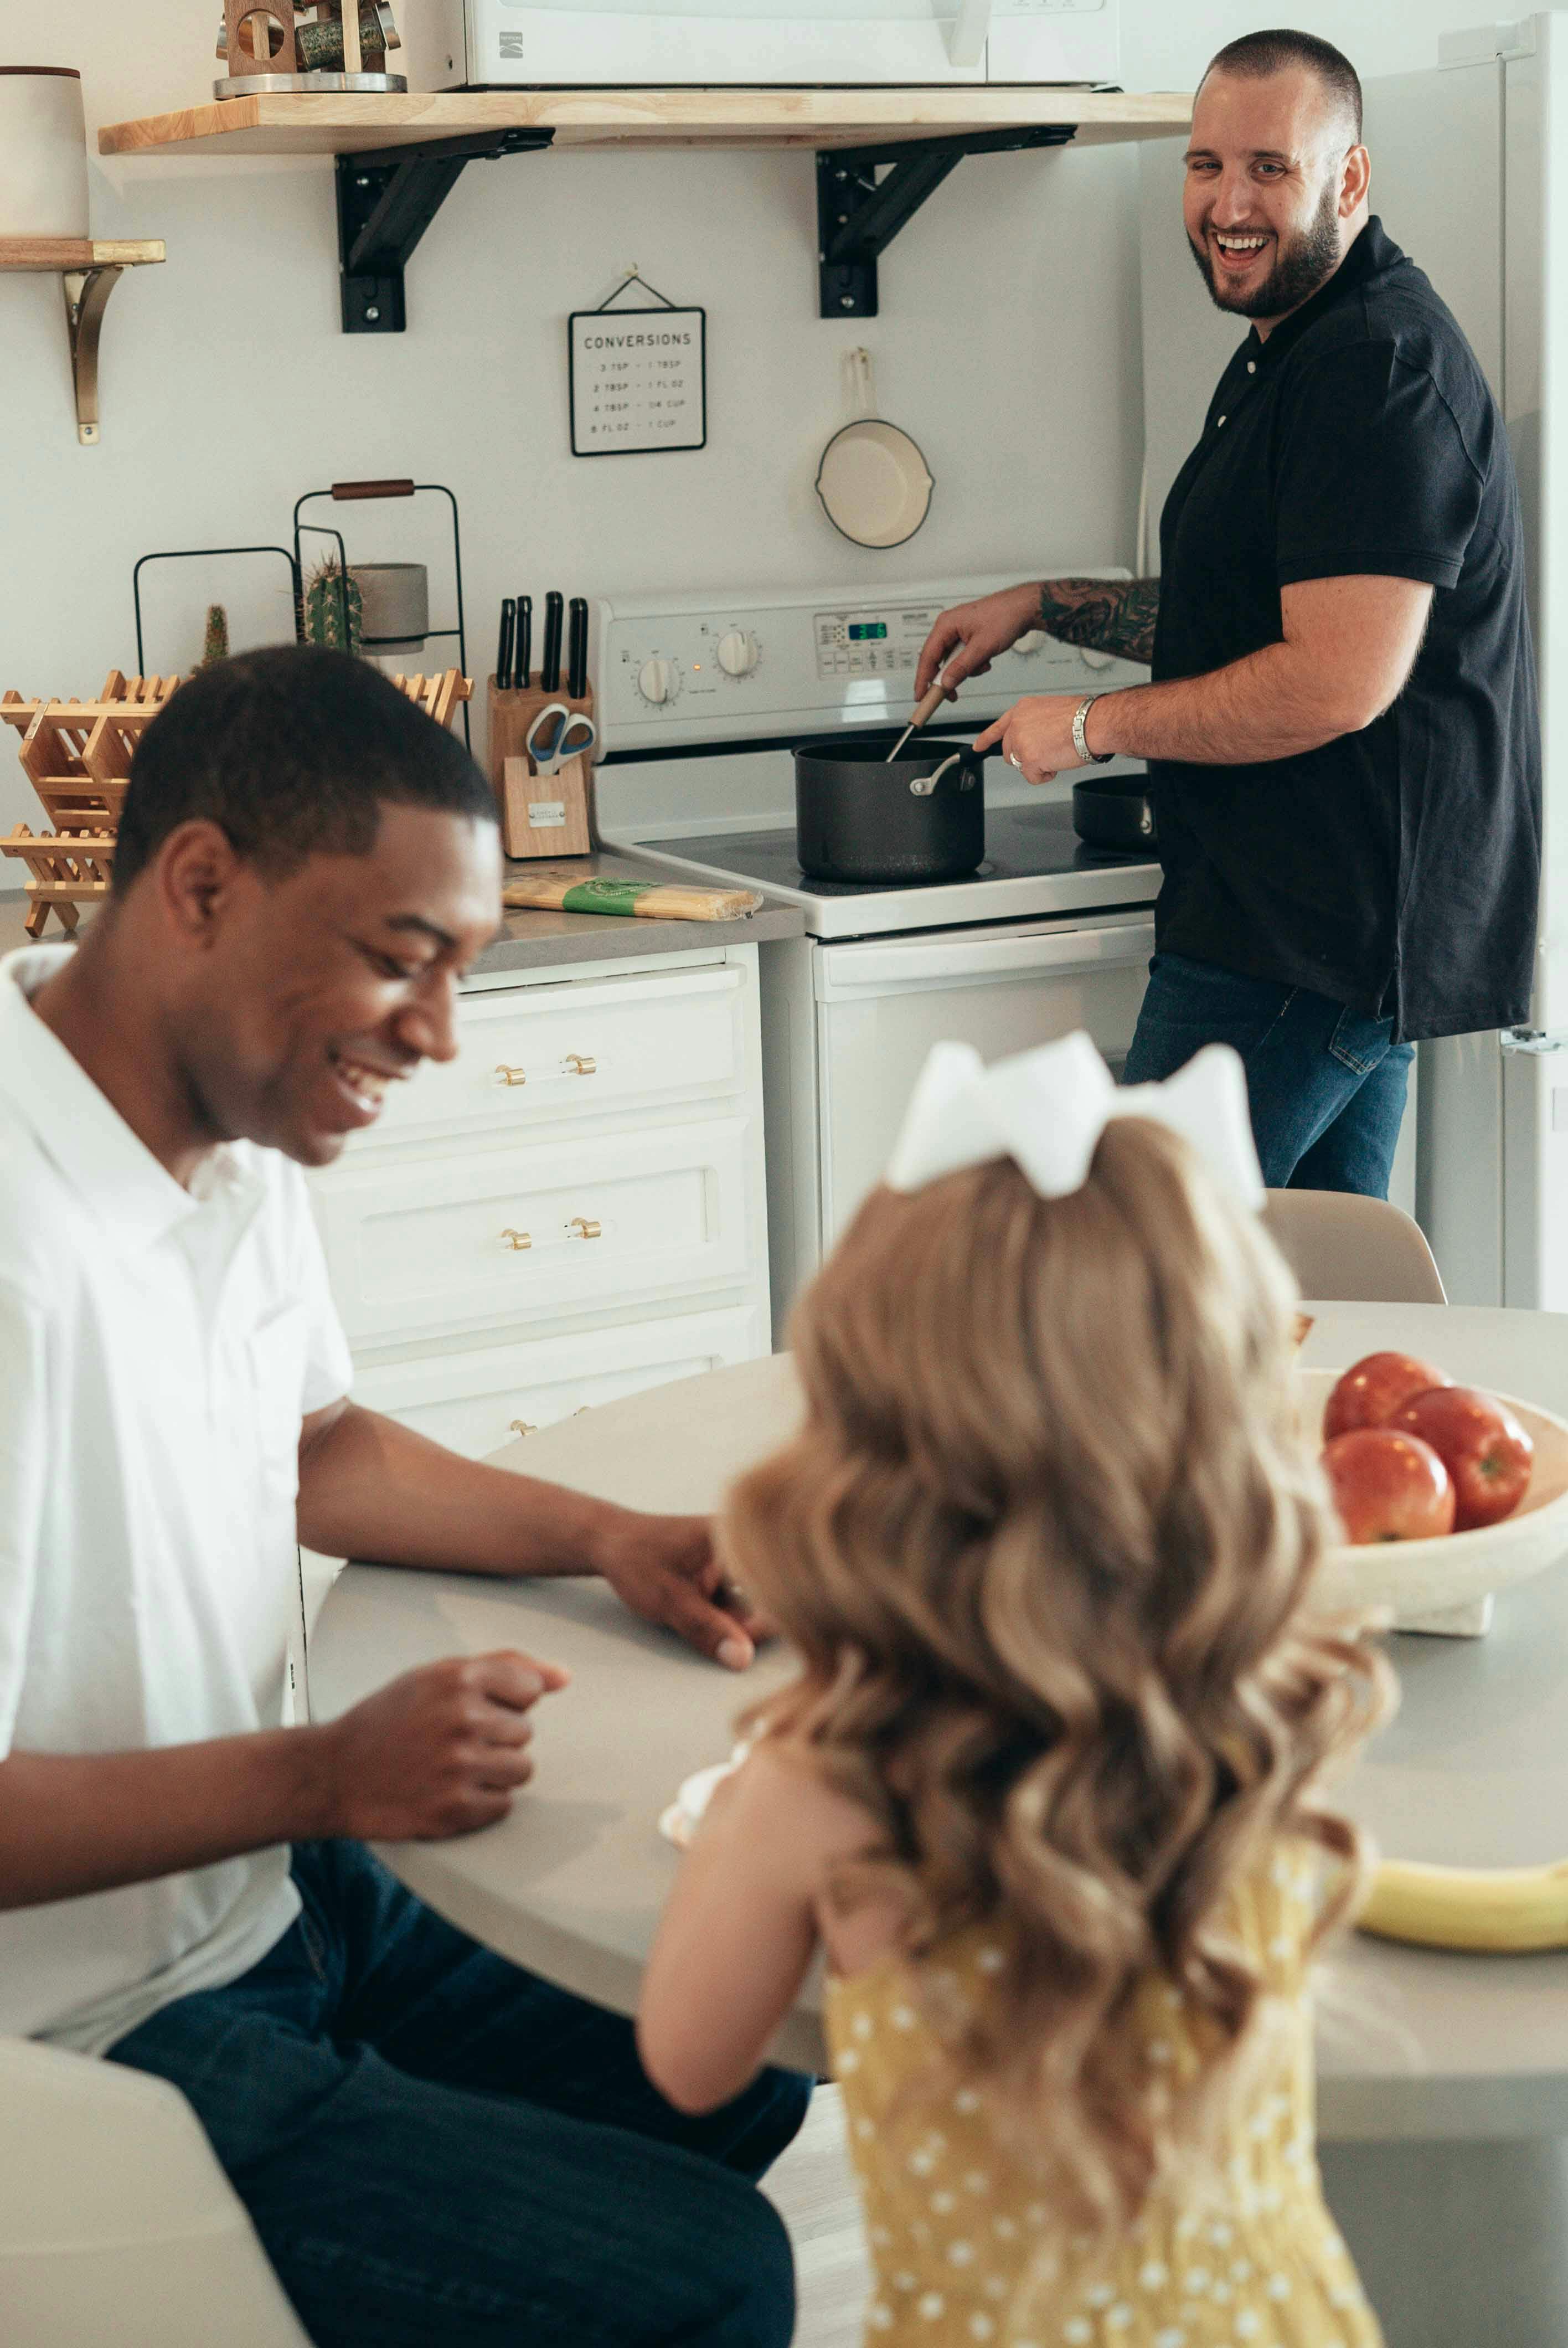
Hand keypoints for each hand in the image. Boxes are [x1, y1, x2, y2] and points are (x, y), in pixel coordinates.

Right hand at [317, 1650, 568, 1840]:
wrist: (333, 1774)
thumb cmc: (389, 1720)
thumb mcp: (437, 1676)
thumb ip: (505, 1667)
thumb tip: (565, 1677)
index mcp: (457, 1678)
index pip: (530, 1688)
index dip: (505, 1701)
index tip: (474, 1709)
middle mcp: (462, 1719)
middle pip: (526, 1732)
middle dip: (496, 1738)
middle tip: (451, 1742)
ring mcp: (459, 1767)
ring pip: (522, 1770)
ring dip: (495, 1772)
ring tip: (452, 1767)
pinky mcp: (455, 1810)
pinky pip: (504, 1806)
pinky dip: (481, 1803)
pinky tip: (446, 1791)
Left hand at [592, 1508, 774, 1670]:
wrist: (609, 1543)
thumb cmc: (636, 1559)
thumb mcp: (670, 1598)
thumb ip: (707, 1629)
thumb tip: (742, 1659)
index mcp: (736, 1535)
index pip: (773, 1581)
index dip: (768, 1618)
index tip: (745, 1645)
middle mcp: (743, 1543)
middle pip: (768, 1593)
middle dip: (750, 1624)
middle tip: (725, 1644)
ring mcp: (735, 1558)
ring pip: (754, 1602)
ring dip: (737, 1623)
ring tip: (700, 1621)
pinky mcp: (725, 1572)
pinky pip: (739, 1600)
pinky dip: (727, 1618)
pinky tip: (704, 1619)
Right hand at [913, 582, 1042, 701]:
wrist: (1024, 608)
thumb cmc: (1005, 617)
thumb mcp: (982, 647)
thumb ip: (961, 667)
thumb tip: (946, 682)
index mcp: (946, 625)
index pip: (928, 656)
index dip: (923, 679)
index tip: (921, 696)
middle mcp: (949, 627)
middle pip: (938, 660)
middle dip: (948, 677)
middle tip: (952, 695)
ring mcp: (959, 632)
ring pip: (952, 661)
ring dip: (966, 670)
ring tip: (983, 665)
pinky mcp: (968, 637)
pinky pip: (963, 657)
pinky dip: (973, 664)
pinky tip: (986, 660)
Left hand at [974, 693, 1097, 783]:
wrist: (1092, 723)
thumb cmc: (1082, 716)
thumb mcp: (1051, 710)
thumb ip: (1036, 723)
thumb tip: (1036, 737)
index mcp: (1022, 710)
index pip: (998, 727)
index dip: (987, 739)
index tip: (978, 746)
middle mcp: (1017, 724)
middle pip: (1010, 752)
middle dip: (1026, 757)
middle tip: (1046, 753)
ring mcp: (1021, 742)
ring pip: (1022, 765)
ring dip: (1038, 765)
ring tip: (1056, 752)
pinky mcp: (1028, 759)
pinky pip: (1032, 777)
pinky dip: (1045, 775)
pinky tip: (1057, 762)